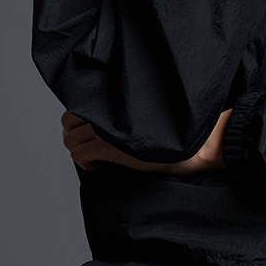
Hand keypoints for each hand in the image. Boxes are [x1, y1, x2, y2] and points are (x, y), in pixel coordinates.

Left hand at [61, 109, 231, 175]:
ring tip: (94, 155)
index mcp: (119, 99)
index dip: (80, 117)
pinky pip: (79, 154)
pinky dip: (84, 163)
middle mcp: (109, 111)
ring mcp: (107, 129)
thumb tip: (104, 121)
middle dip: (73, 133)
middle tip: (89, 142)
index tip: (90, 128)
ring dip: (78, 149)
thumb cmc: (178, 132)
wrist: (197, 145)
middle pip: (69, 119)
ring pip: (70, 139)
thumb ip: (128, 112)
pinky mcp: (109, 147)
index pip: (80, 102)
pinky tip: (98, 166)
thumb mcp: (149, 117)